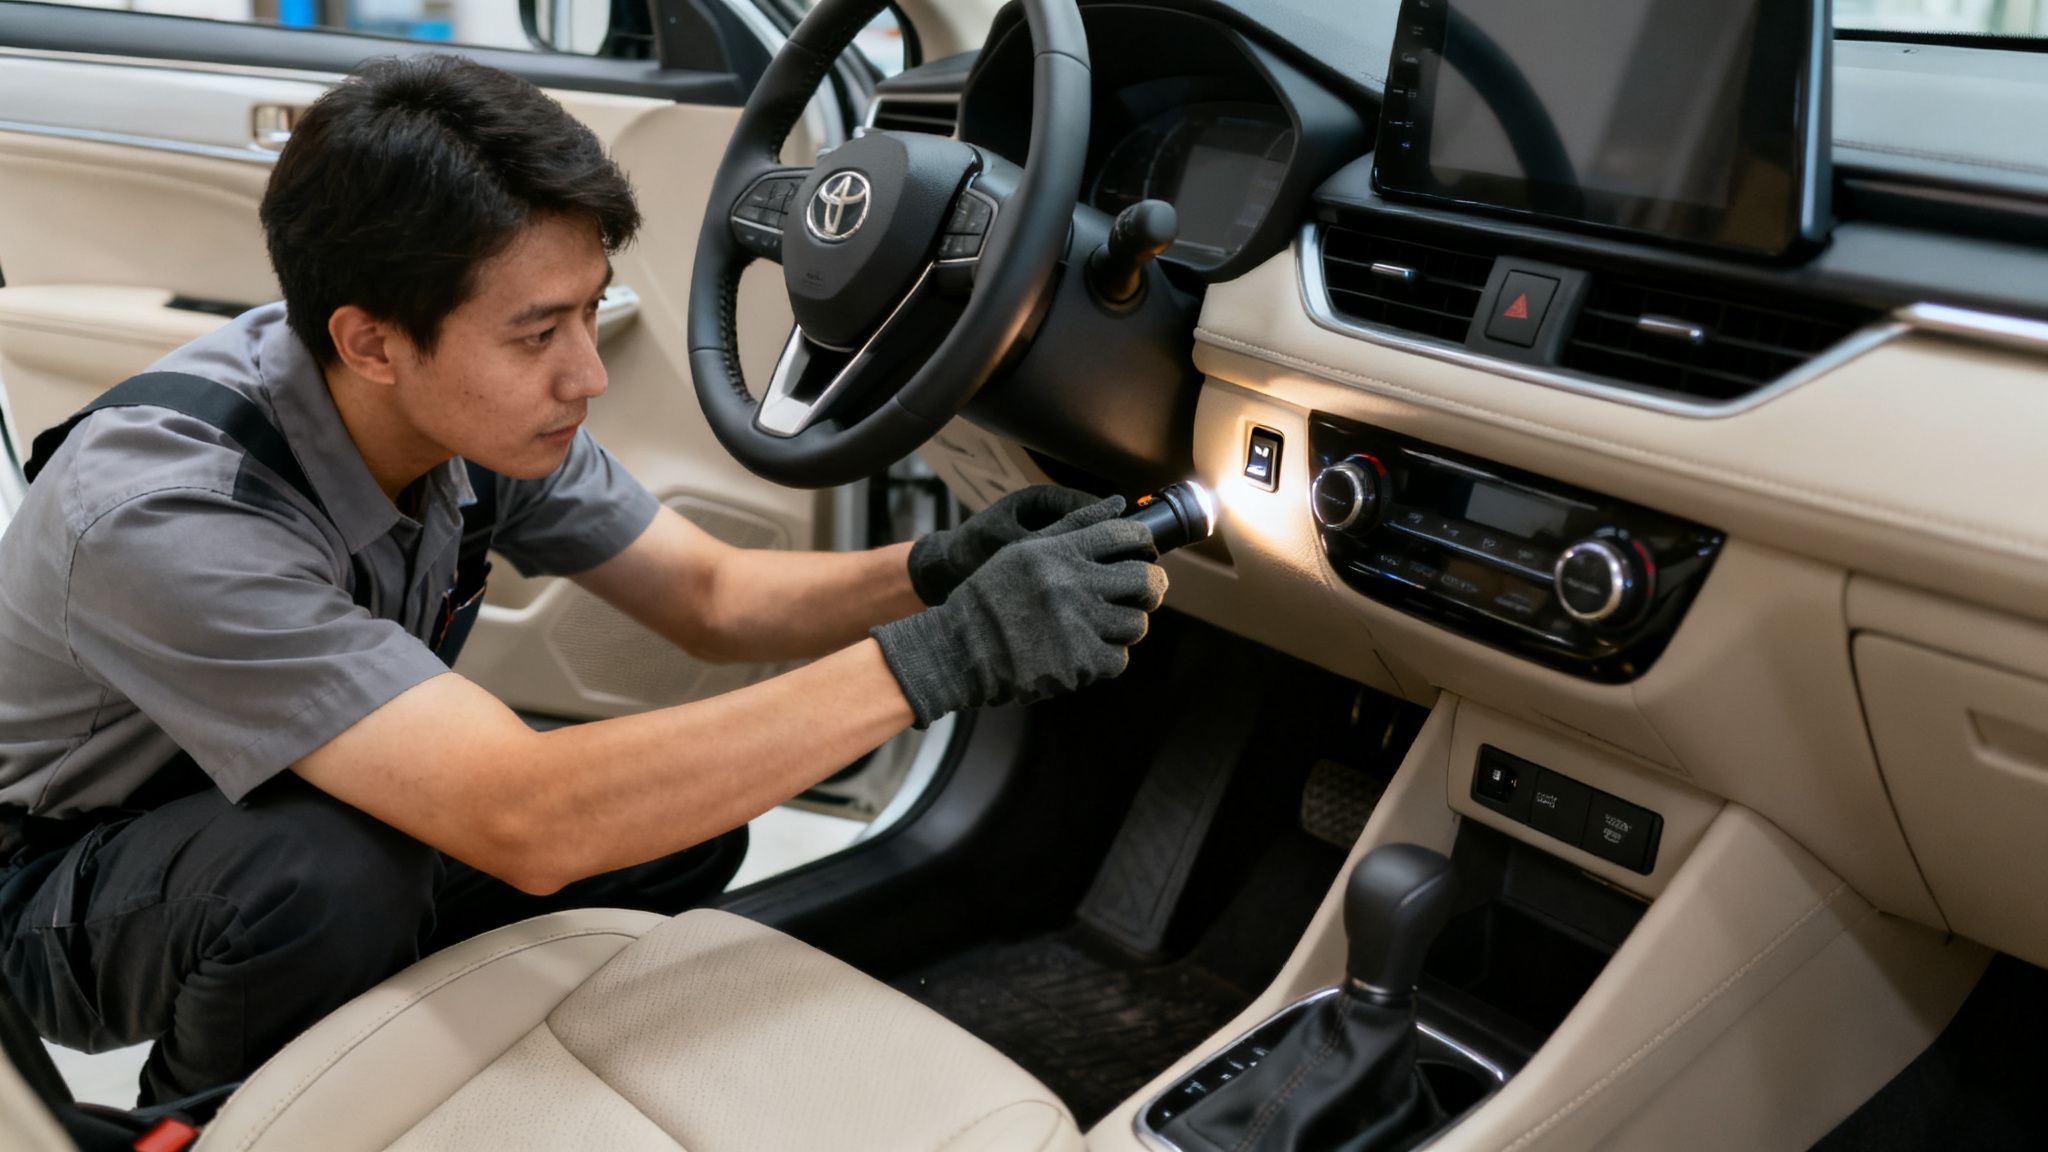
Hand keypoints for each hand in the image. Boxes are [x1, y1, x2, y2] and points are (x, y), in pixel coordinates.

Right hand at [874, 498, 1167, 727]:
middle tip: (1140, 594)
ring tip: (1104, 626)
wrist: (959, 649)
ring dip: (1125, 626)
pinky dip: (1105, 658)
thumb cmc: (991, 597)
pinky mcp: (1078, 663)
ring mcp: (1078, 626)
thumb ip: (1074, 526)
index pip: (1125, 536)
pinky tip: (1084, 651)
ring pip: (1136, 624)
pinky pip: (1118, 660)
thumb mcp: (1024, 550)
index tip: (1145, 553)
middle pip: (1144, 581)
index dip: (1144, 544)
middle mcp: (1072, 585)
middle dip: (1149, 588)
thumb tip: (1119, 503)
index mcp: (1060, 552)